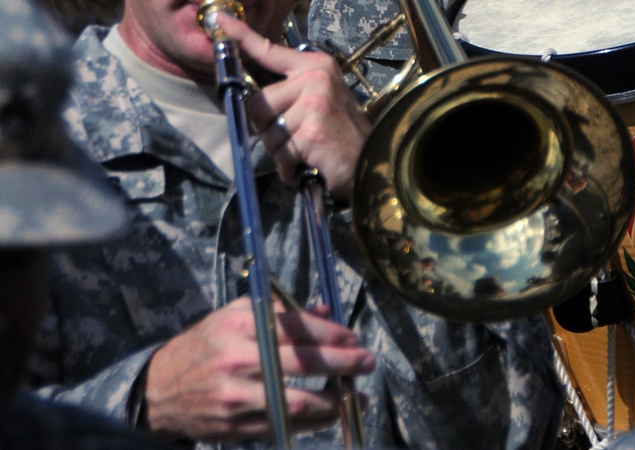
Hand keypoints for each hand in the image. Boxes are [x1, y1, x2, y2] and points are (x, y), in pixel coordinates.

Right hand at [143, 297, 374, 440]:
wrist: (162, 389)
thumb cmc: (207, 344)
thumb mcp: (237, 314)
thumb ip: (281, 312)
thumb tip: (325, 312)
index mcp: (240, 324)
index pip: (295, 328)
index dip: (330, 334)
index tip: (353, 337)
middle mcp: (238, 359)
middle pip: (301, 363)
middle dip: (341, 363)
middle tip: (368, 362)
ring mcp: (237, 396)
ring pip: (296, 401)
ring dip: (334, 400)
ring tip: (358, 396)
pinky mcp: (236, 426)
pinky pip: (283, 425)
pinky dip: (313, 422)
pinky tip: (333, 415)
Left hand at [219, 14, 369, 199]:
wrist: (373, 161)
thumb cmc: (341, 132)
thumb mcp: (320, 100)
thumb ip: (290, 92)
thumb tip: (253, 100)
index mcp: (316, 65)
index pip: (270, 50)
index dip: (242, 36)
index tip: (221, 22)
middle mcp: (315, 78)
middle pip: (258, 103)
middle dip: (267, 128)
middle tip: (293, 138)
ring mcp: (314, 102)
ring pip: (267, 132)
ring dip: (280, 151)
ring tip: (304, 151)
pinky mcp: (311, 129)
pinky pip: (280, 153)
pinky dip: (289, 167)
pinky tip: (307, 164)